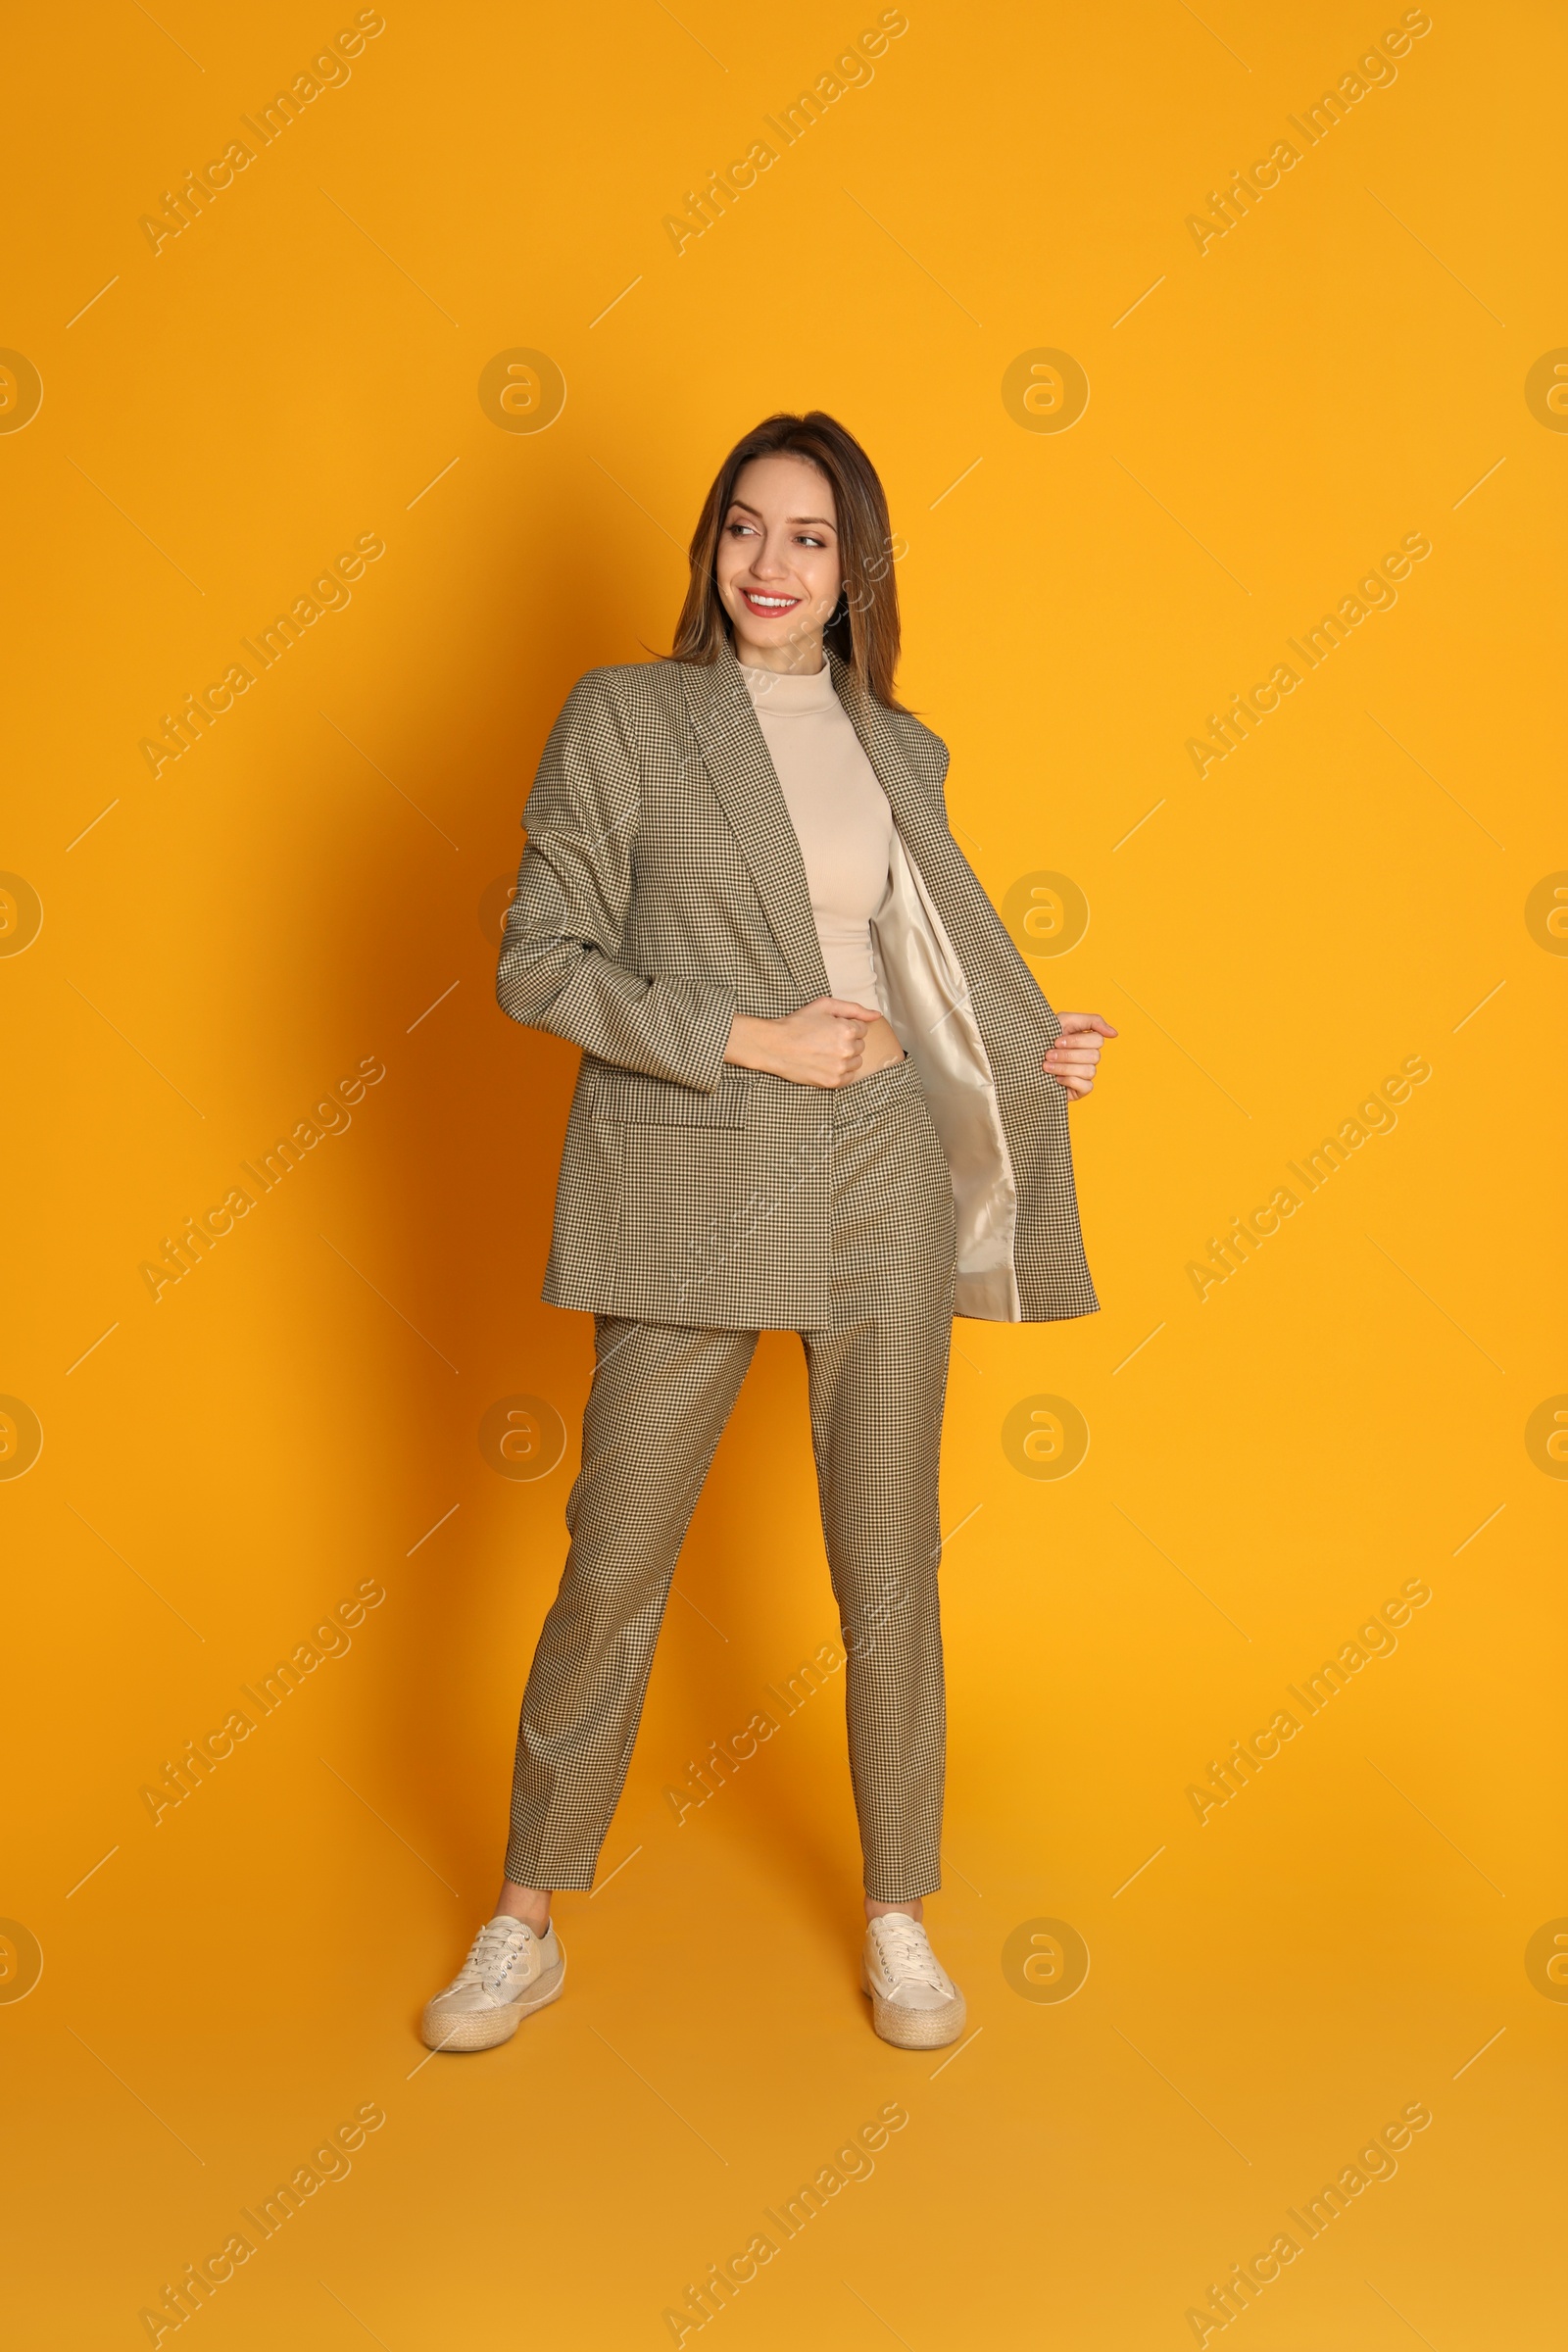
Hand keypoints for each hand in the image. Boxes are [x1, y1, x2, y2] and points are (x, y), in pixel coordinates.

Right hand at [725, 997, 888, 1087]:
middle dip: (847, 1041)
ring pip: (856, 1062)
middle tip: (825, 1039)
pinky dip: (841, 1071)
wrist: (775, 1045)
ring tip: (825, 1052)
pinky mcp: (833, 1082)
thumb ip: (854, 1009)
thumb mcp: (825, 1005)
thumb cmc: (798, 1023)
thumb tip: (877, 1016)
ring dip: (846, 1057)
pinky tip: (825, 1063)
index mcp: (848, 1030)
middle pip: (860, 1046)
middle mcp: (848, 1050)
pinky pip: (849, 1077)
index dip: (846, 1027)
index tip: (830, 1028)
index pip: (862, 1029)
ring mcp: (841, 1068)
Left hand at [1044, 1011, 1117, 1099]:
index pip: (1097, 1040)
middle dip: (1067, 1055)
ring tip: (1046, 1067)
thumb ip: (1092, 1021)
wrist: (1023, 1060)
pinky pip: (1086, 1086)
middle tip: (1047, 1054)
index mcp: (1087, 1040)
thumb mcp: (1064, 1021)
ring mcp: (1086, 1073)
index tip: (1056, 1040)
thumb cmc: (1042, 1038)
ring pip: (1089, 1070)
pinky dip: (1070, 1081)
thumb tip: (1115, 1034)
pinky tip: (1056, 1079)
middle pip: (1094, 1056)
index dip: (1076, 1041)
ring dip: (1064, 1067)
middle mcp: (1090, 1057)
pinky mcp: (1081, 1090)